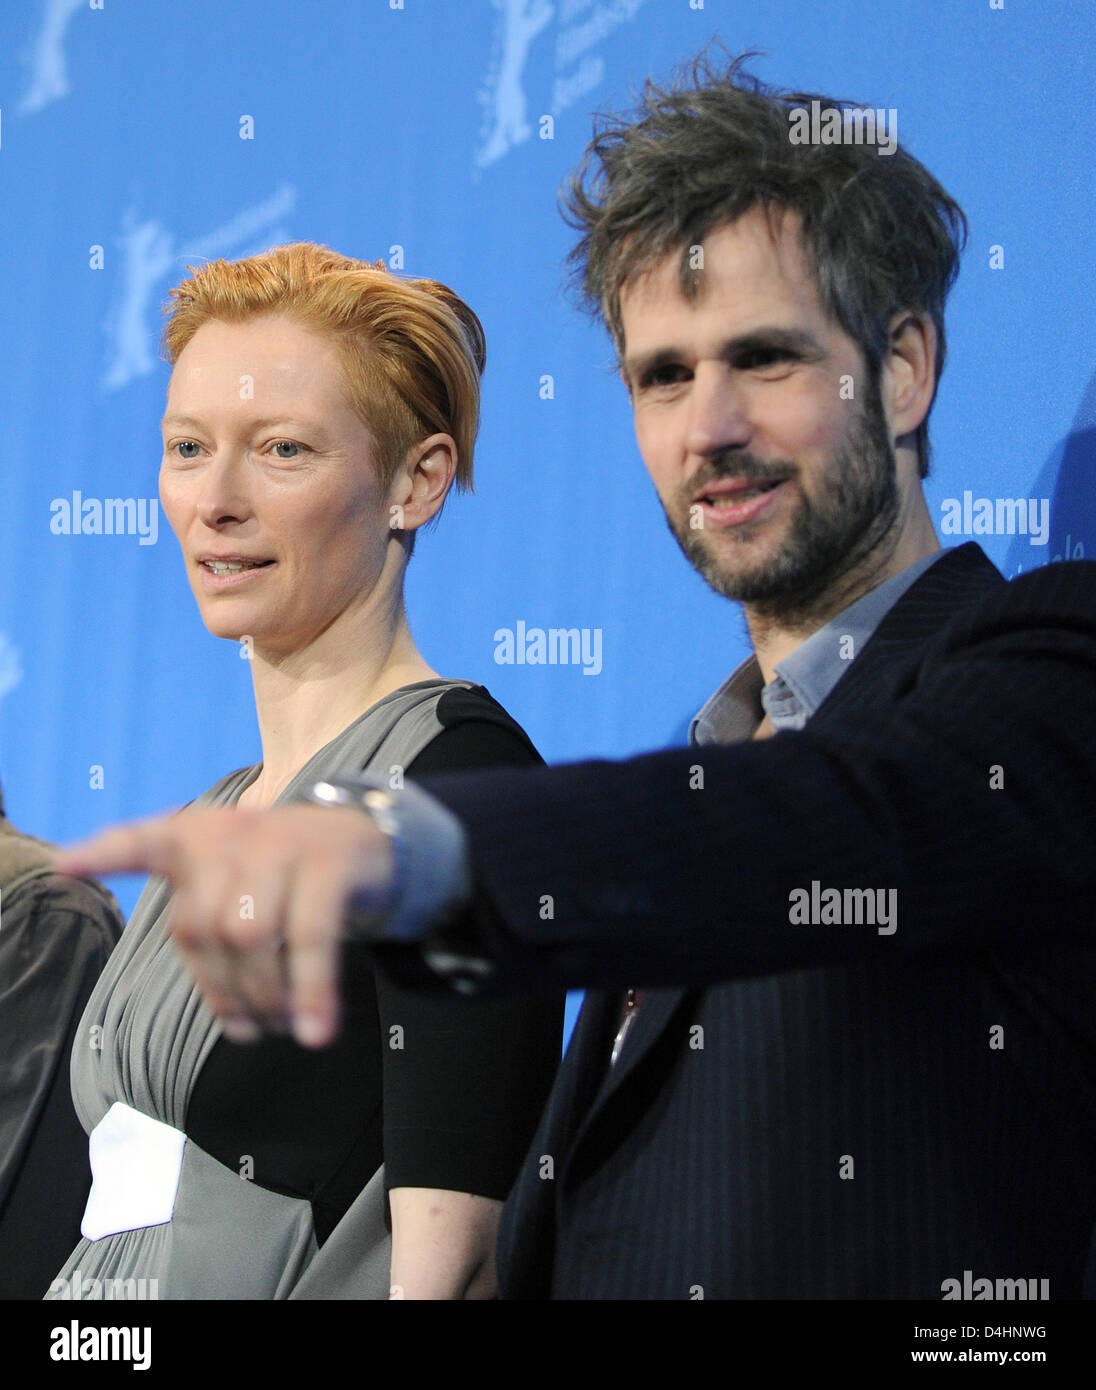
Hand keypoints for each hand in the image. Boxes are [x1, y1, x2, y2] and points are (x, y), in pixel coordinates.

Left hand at [52, 805, 395, 1047]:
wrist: (367, 842)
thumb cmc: (289, 875)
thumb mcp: (239, 880)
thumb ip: (206, 921)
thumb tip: (227, 1018)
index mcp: (200, 837)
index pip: (143, 839)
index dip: (104, 853)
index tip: (64, 867)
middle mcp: (235, 834)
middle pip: (203, 927)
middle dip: (226, 993)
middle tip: (254, 1028)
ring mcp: (283, 843)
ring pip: (250, 936)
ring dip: (266, 996)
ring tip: (285, 1026)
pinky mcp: (327, 862)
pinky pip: (310, 937)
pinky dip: (311, 990)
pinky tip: (316, 1029)